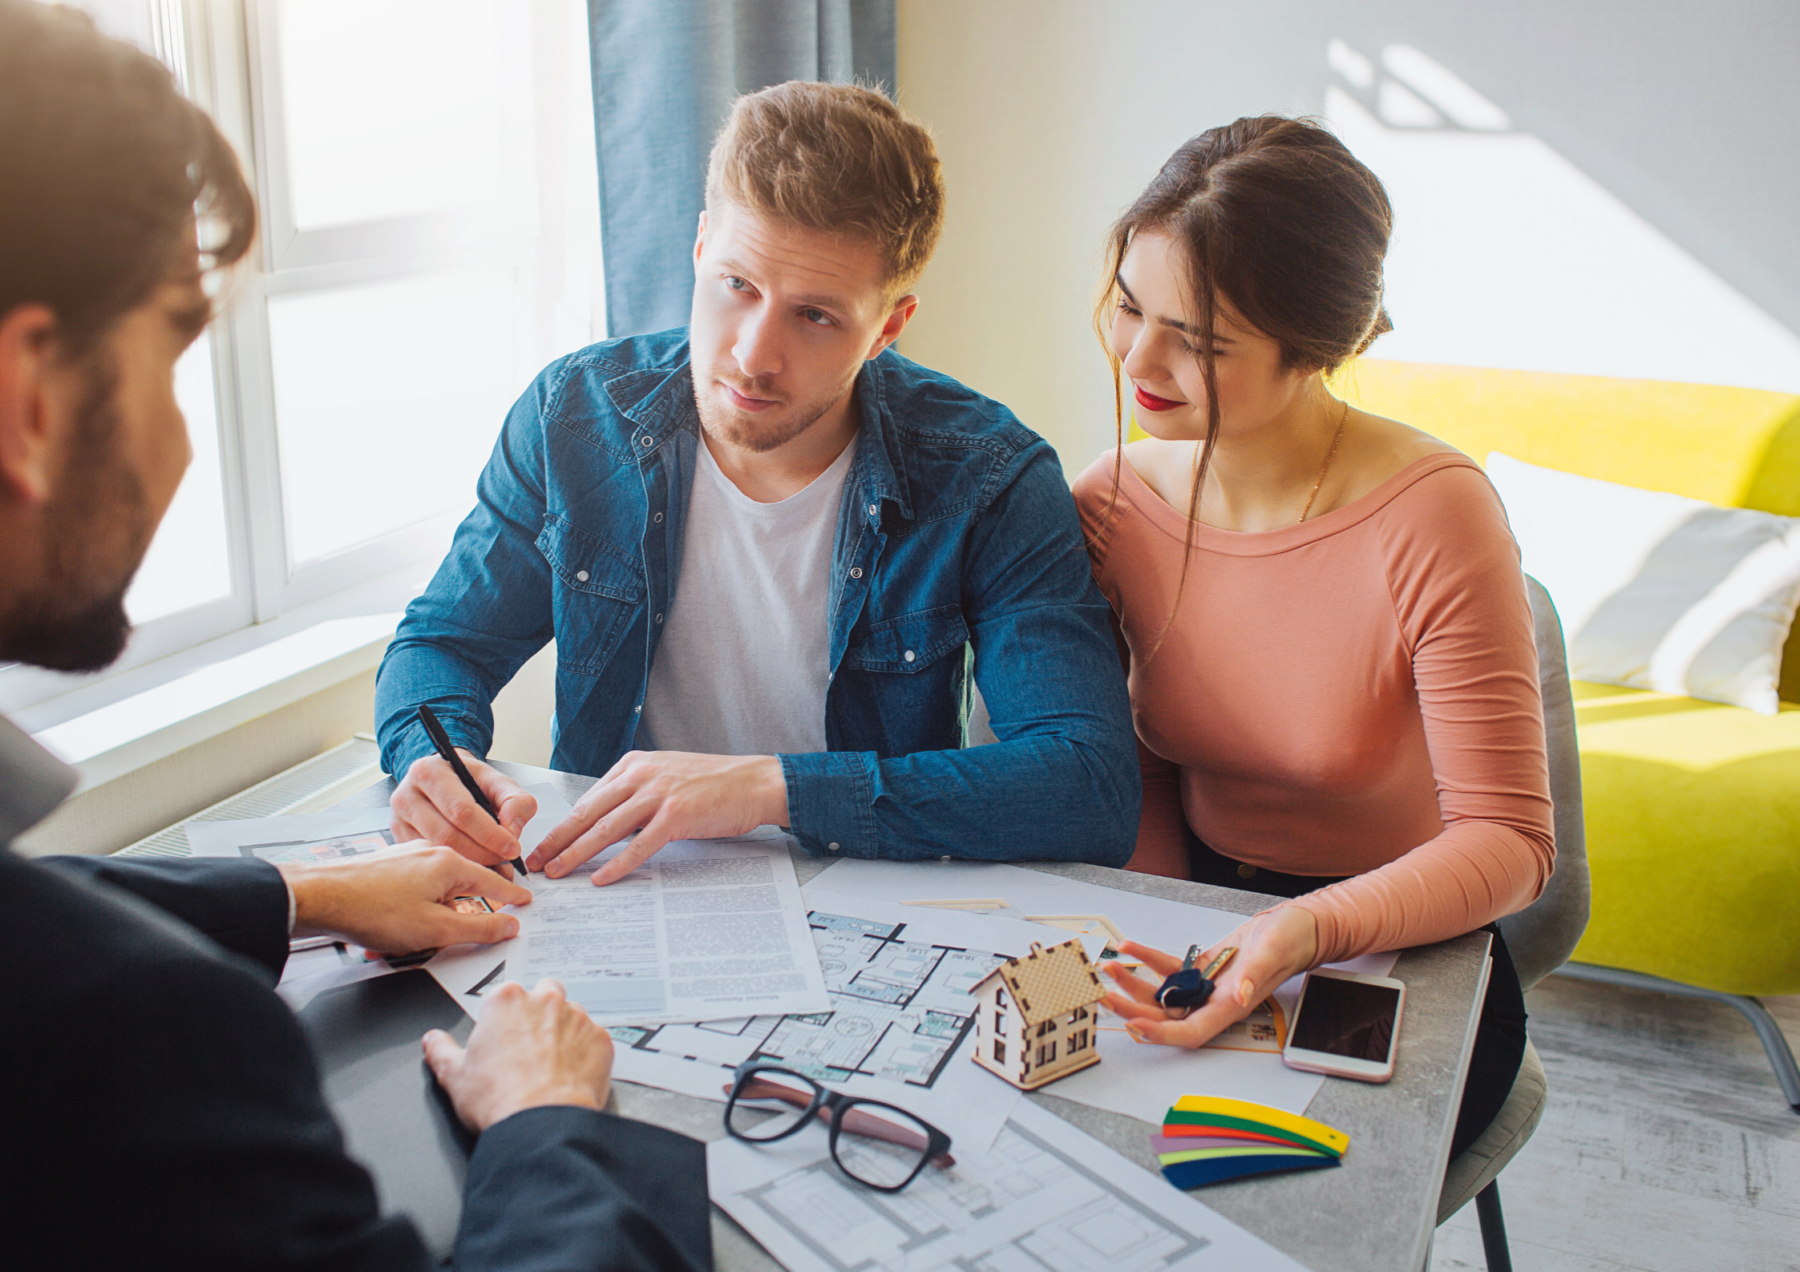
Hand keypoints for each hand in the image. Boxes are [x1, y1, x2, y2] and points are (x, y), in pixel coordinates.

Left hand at [281, 844, 530, 952]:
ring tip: (420, 938)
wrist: (320, 898)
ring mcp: (407, 858)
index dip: (511, 895)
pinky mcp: (388, 868)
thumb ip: (478, 929)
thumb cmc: (373, 910)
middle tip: (477, 927)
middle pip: (465, 884)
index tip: (524, 901)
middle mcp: (431, 854)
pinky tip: (399, 929)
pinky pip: (416, 890)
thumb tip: (508, 926)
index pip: (493, 881)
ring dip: (435, 915)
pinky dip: (415, 911)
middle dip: (469, 910)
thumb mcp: (436, 929)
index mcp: (449, 864)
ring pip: (437, 889)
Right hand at [391, 749, 536, 871]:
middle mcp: (407, 795)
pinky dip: (453, 868)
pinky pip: (428, 860)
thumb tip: (512, 830)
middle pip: (447, 835)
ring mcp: (399, 819)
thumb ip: (515, 801)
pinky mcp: (399, 838)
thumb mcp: (498, 782)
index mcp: (430, 772)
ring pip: (437, 851)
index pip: (461, 810)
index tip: (512, 848)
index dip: (490, 834)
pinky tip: (472, 866)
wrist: (446, 778)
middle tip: (504, 860)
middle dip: (482, 853)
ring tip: (493, 865)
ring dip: (470, 864)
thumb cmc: (470, 780)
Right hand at [422, 979, 612, 1131]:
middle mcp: (545, 1000)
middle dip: (539, 1012)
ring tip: (551, 1064)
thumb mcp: (454, 1076)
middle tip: (529, 1045)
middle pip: (545, 992)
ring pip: (573, 1015)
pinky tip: (571, 1075)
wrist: (540, 1125)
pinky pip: (594, 1040)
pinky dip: (586, 1053)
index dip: (504, 1018)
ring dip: (565, 1031)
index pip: (506, 995)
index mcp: (506, 1000)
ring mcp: (577, 1018)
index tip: (503, 1037)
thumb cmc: (499, 1099)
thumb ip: (441, 1050)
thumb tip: (433, 1040)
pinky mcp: (601, 1040)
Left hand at [527, 750, 788, 884]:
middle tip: (534, 862)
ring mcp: (658, 794)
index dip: (561, 825)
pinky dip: (617, 864)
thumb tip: (607, 826)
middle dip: (556, 841)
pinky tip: (601, 878)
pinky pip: (638, 845)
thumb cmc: (714, 784)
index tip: (543, 845)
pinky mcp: (676, 815)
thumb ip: (635, 796)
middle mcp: (640, 775)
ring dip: (576, 854)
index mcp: (634, 765)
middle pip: (587, 813)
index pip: (587, 799)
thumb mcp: (666, 777)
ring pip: (605, 829)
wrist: (754, 781)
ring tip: (557, 872)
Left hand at [1102, 905, 1318, 1046]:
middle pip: (1167, 1017)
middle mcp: (1215, 1002)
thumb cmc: (1290, 940)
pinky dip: (1148, 961)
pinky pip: (1169, 970)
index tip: (1135, 1025)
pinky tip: (1131, 948)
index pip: (1191, 1031)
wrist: (1295, 927)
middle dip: (1134, 1010)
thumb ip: (1256, 974)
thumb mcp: (1274, 951)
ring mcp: (1206, 988)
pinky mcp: (1202, 970)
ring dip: (1134, 985)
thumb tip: (1239, 995)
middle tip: (1105, 997)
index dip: (1162, 1034)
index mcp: (1231, 1006)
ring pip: (1163, 995)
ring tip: (1110, 969)